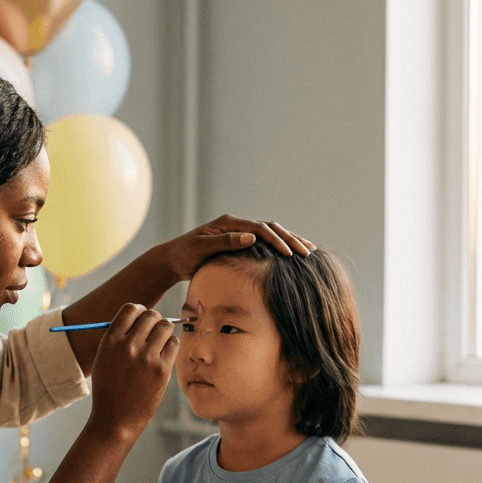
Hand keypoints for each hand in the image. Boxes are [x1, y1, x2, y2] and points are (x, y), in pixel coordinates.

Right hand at [85, 304, 178, 439]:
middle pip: (151, 315)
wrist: (115, 419)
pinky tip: (165, 355)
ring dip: (165, 332)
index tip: (142, 319)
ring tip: (160, 344)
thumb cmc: (110, 389)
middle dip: (155, 320)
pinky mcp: (161, 369)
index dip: (140, 311)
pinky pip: (174, 344)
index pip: (131, 309)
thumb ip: (118, 338)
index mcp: (110, 341)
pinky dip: (172, 346)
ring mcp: (146, 357)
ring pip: (166, 327)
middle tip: (155, 331)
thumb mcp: (104, 359)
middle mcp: (128, 346)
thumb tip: (140, 317)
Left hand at [161, 214, 314, 280]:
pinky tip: (292, 255)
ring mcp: (239, 232)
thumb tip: (252, 237)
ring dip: (289, 240)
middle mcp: (236, 224)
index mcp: (229, 223)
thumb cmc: (185, 256)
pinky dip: (280, 246)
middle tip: (308, 252)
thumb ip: (226, 242)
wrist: (173, 259)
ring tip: (308, 251)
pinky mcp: (239, 242)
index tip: (290, 255)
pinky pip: (265, 242)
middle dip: (290, 239)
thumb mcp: (203, 249)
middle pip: (271, 227)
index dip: (277, 240)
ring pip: (271, 233)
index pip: (260, 228)